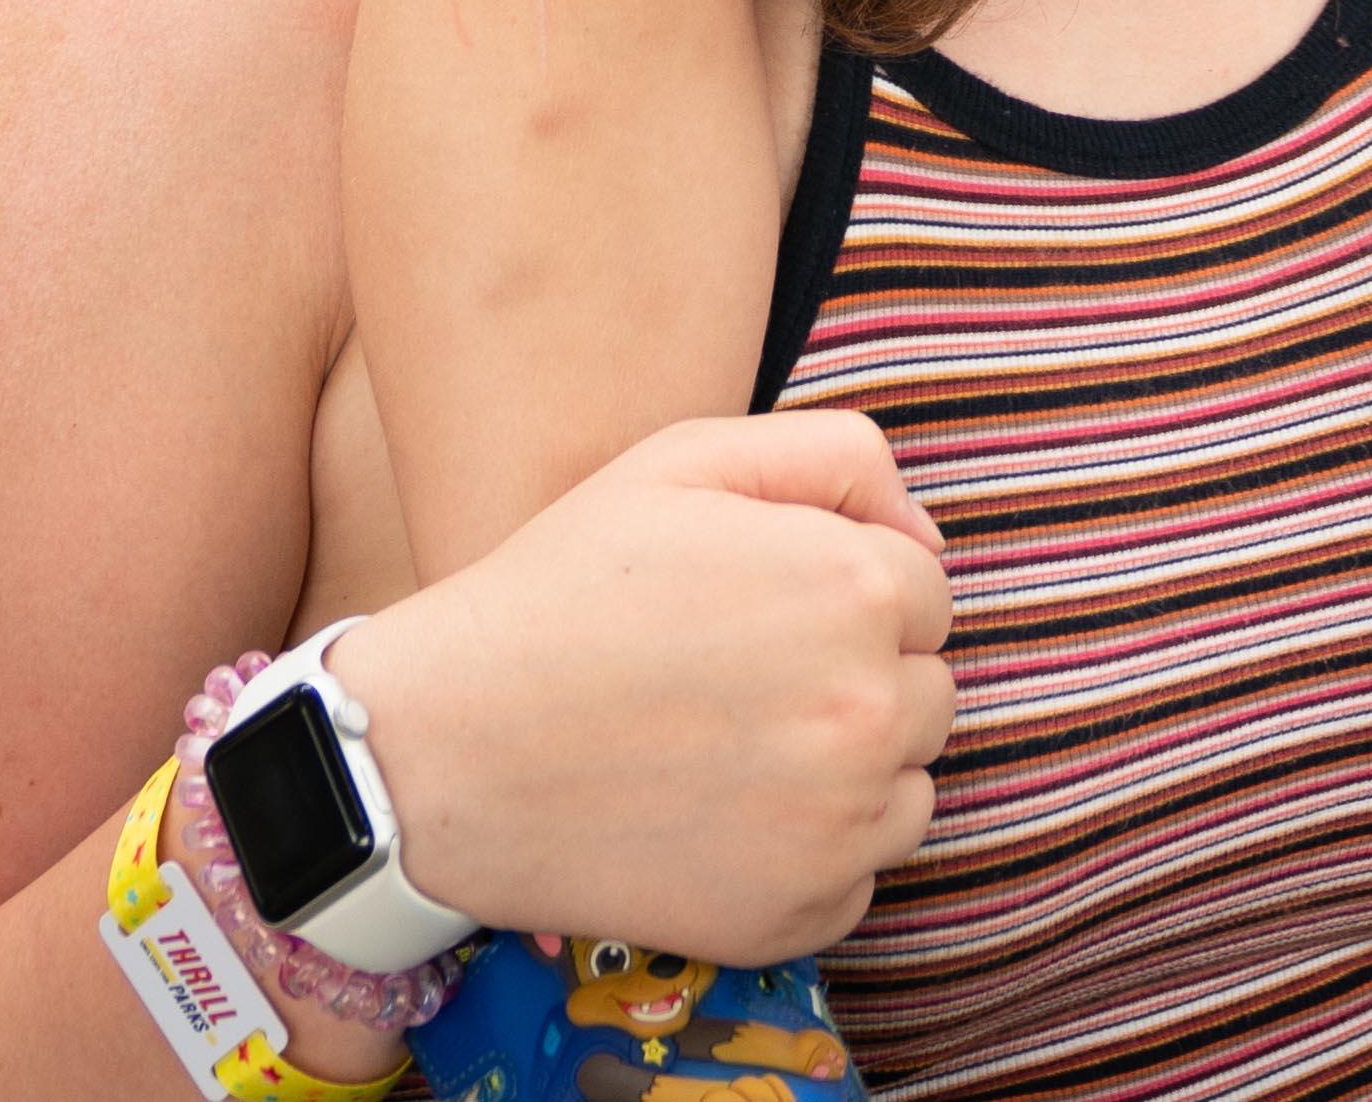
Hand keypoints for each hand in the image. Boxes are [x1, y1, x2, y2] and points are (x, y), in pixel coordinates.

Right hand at [348, 413, 955, 958]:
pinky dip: (811, 855)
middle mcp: (869, 709)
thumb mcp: (686, 462)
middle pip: (928, 692)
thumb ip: (835, 457)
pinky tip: (722, 820)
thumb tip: (921, 529)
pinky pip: (860, 876)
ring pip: (908, 787)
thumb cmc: (561, 593)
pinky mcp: (799, 914)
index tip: (764, 614)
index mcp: (858, 588)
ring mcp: (838, 823)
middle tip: (740, 684)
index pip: (926, 592)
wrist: (443, 753)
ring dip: (851, 771)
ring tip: (732, 750)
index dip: (846, 595)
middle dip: (858, 680)